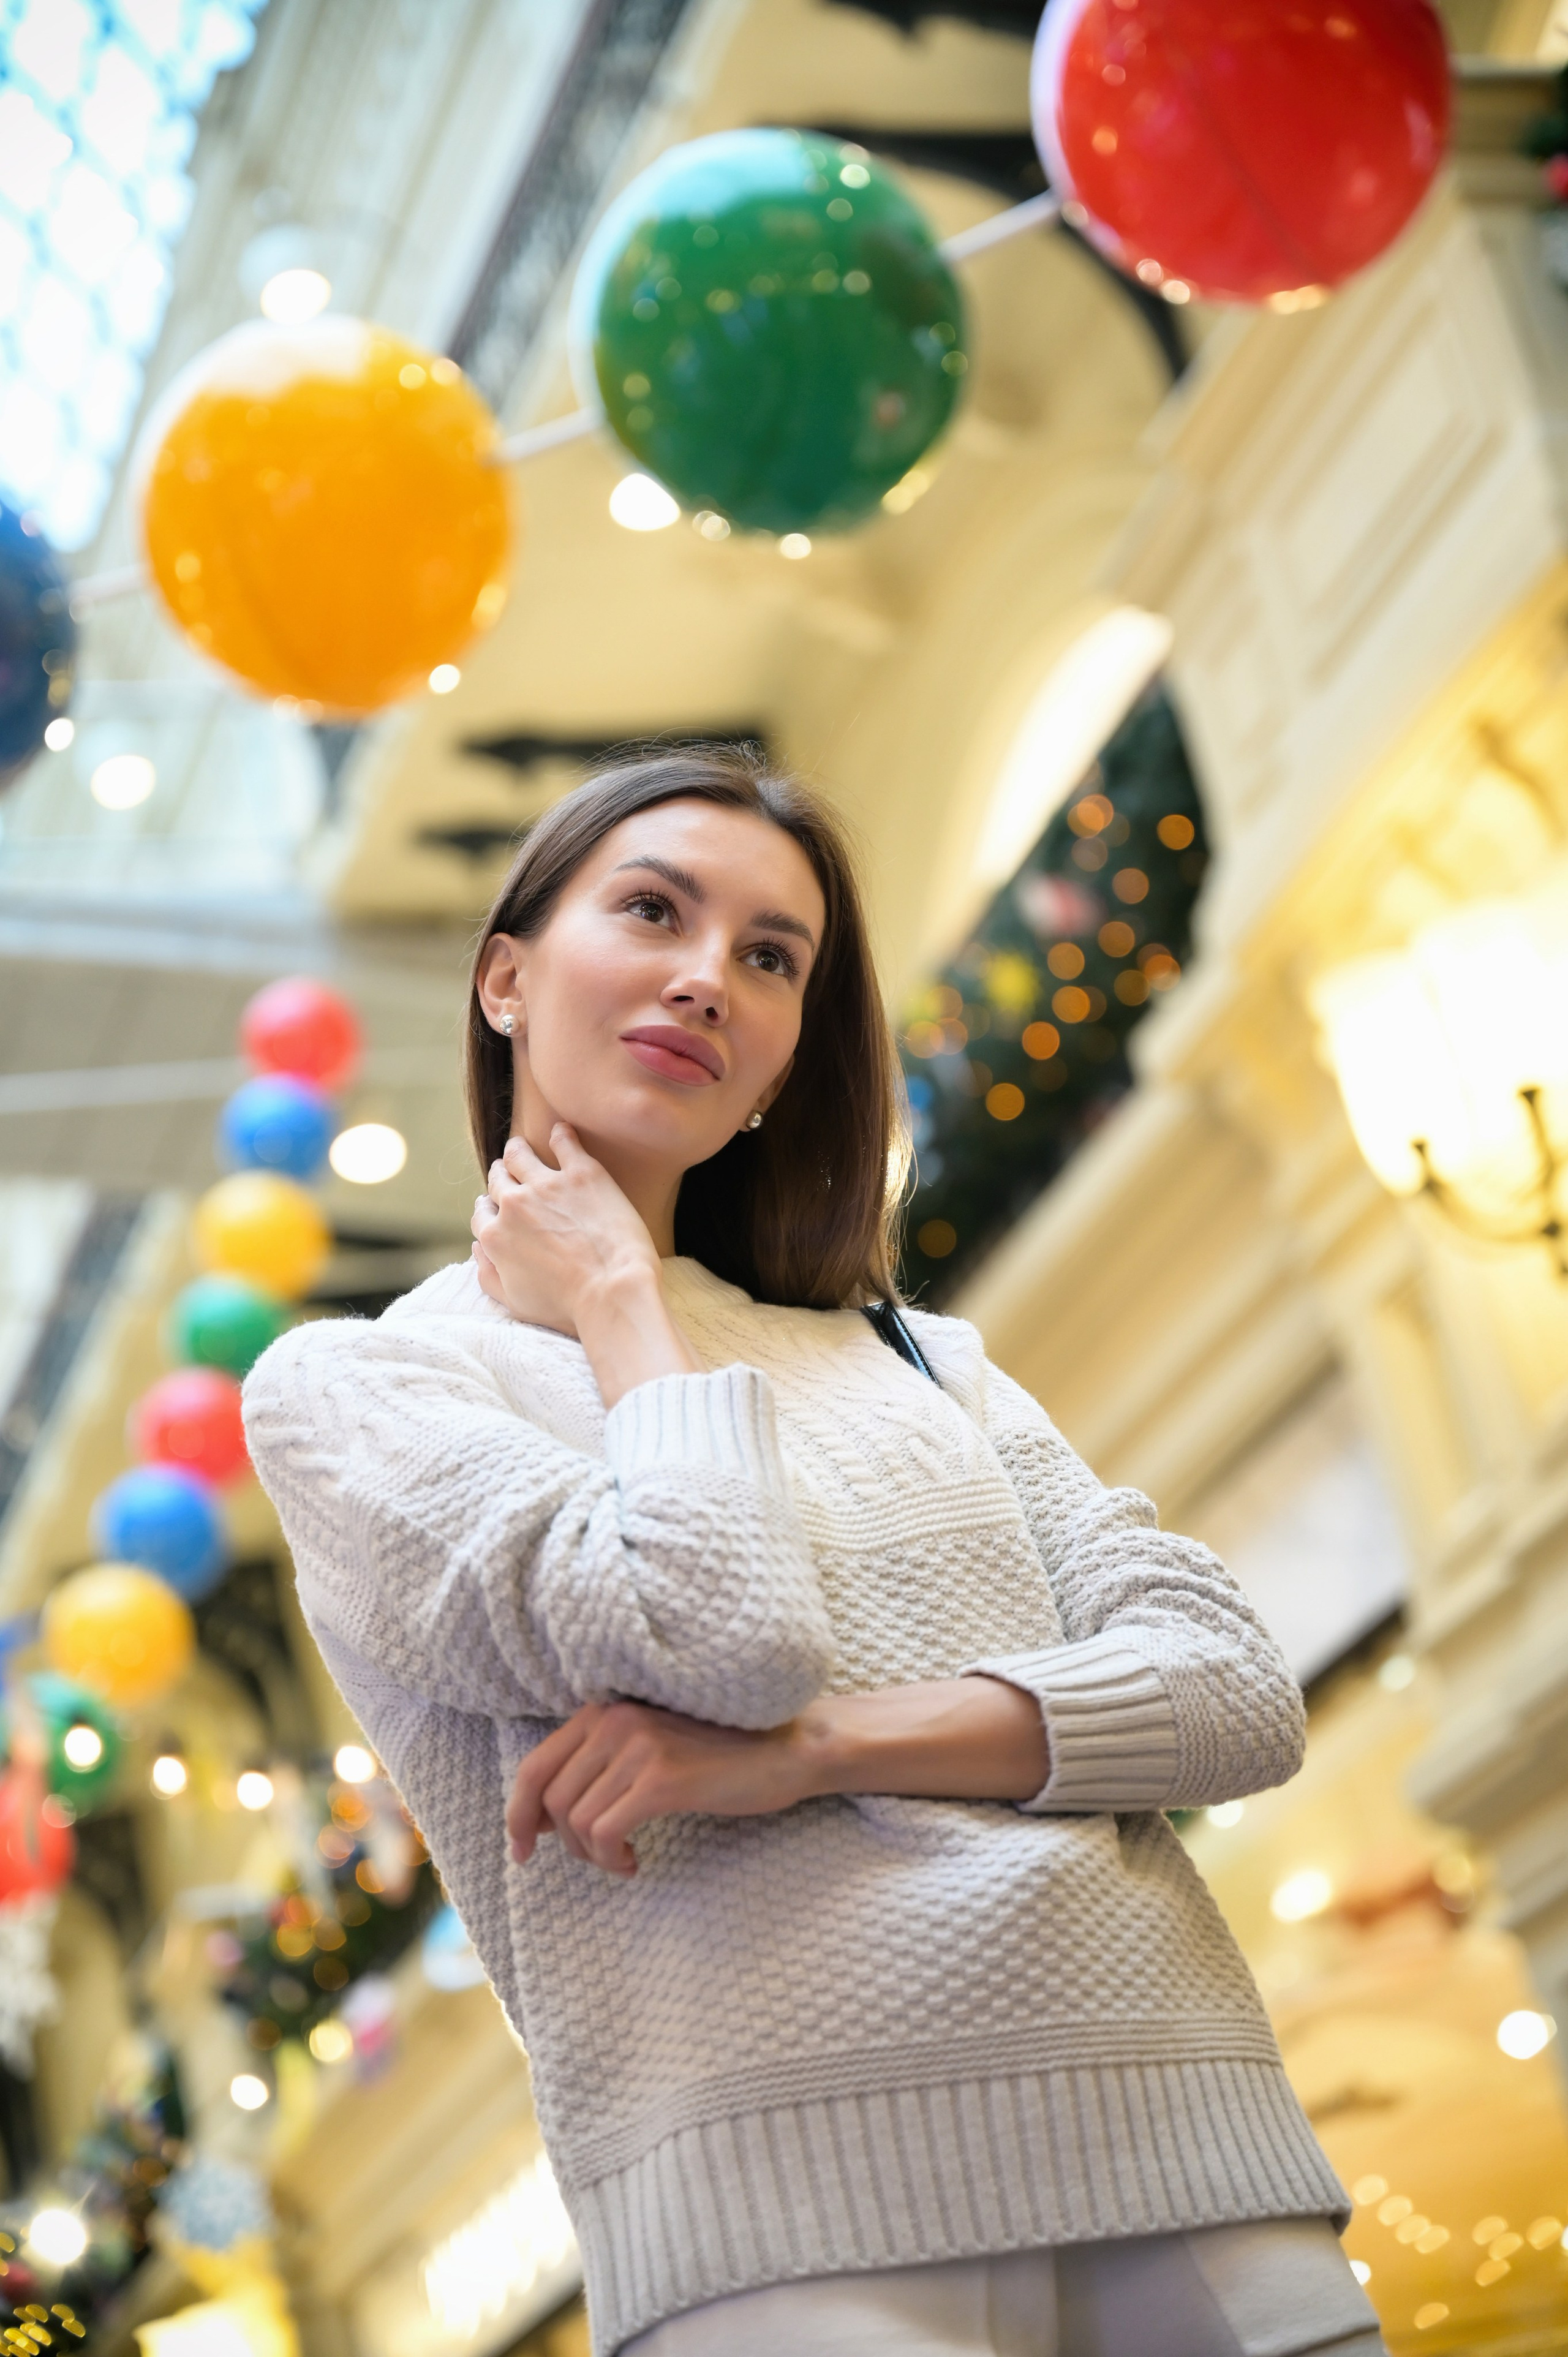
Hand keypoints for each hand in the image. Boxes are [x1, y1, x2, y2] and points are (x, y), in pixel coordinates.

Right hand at [472, 1124, 661, 1335]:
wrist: (612, 1293)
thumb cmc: (568, 1307)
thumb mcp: (515, 1302)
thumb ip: (488, 1275)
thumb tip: (477, 1248)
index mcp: (495, 1237)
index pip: (482, 1213)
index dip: (490, 1209)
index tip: (500, 1208)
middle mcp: (514, 1205)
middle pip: (498, 1179)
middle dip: (502, 1176)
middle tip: (511, 1174)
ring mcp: (547, 1185)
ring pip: (519, 1154)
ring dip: (518, 1150)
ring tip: (524, 1147)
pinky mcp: (582, 1173)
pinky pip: (565, 1141)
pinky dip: (561, 1134)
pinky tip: (562, 1132)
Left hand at [507, 1699, 806, 1876]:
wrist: (788, 1748)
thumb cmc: (720, 1755)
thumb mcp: (650, 1747)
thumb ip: (599, 1765)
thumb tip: (540, 1817)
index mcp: (604, 1710)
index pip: (534, 1765)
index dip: (518, 1814)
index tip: (524, 1850)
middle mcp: (614, 1720)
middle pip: (550, 1798)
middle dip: (562, 1842)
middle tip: (596, 1860)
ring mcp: (638, 1746)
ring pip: (575, 1819)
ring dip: (591, 1854)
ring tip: (622, 1859)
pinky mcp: (663, 1778)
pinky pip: (604, 1831)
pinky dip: (609, 1857)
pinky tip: (633, 1862)